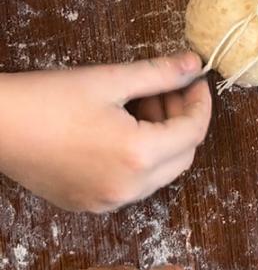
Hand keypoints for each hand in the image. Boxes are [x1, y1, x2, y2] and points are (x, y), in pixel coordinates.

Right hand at [0, 53, 210, 212]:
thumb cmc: (45, 98)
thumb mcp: (109, 80)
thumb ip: (159, 74)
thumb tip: (193, 65)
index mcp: (139, 154)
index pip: (194, 131)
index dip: (201, 103)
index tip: (196, 81)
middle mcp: (130, 186)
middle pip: (183, 156)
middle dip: (183, 121)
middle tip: (169, 91)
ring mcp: (110, 201)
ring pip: (161, 173)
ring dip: (163, 140)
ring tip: (142, 105)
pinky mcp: (92, 205)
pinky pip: (134, 184)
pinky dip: (141, 158)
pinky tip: (123, 130)